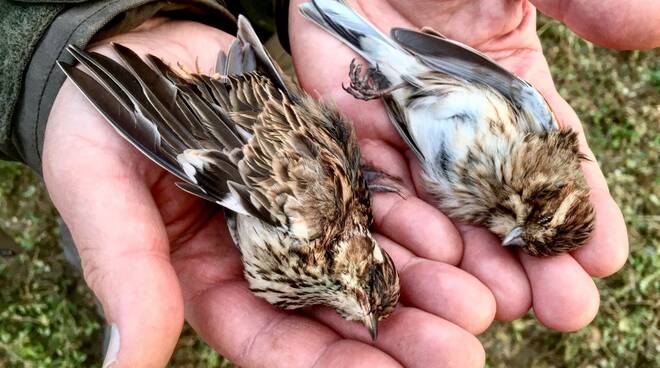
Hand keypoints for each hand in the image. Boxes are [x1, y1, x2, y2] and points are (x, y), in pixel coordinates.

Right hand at [44, 18, 488, 366]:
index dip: (327, 365)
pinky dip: (414, 224)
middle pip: (334, 312)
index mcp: (208, 280)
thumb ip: (126, 271)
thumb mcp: (100, 192)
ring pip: (368, 261)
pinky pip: (376, 202)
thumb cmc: (100, 121)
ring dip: (422, 287)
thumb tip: (126, 364)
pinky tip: (455, 244)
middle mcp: (264, 257)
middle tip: (460, 350)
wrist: (142, 48)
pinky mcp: (327, 169)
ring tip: (477, 305)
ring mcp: (302, 212)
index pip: (271, 342)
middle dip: (396, 336)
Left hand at [289, 0, 627, 331]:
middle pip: (501, 204)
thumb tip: (654, 29)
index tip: (603, 259)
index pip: (553, 163)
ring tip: (498, 305)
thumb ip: (587, 1)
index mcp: (513, 95)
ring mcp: (407, 137)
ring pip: (441, 212)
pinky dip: (401, 228)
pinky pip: (376, 191)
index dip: (579, 210)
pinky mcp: (354, 137)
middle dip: (532, 257)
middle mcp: (463, 129)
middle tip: (563, 308)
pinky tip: (429, 265)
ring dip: (470, 263)